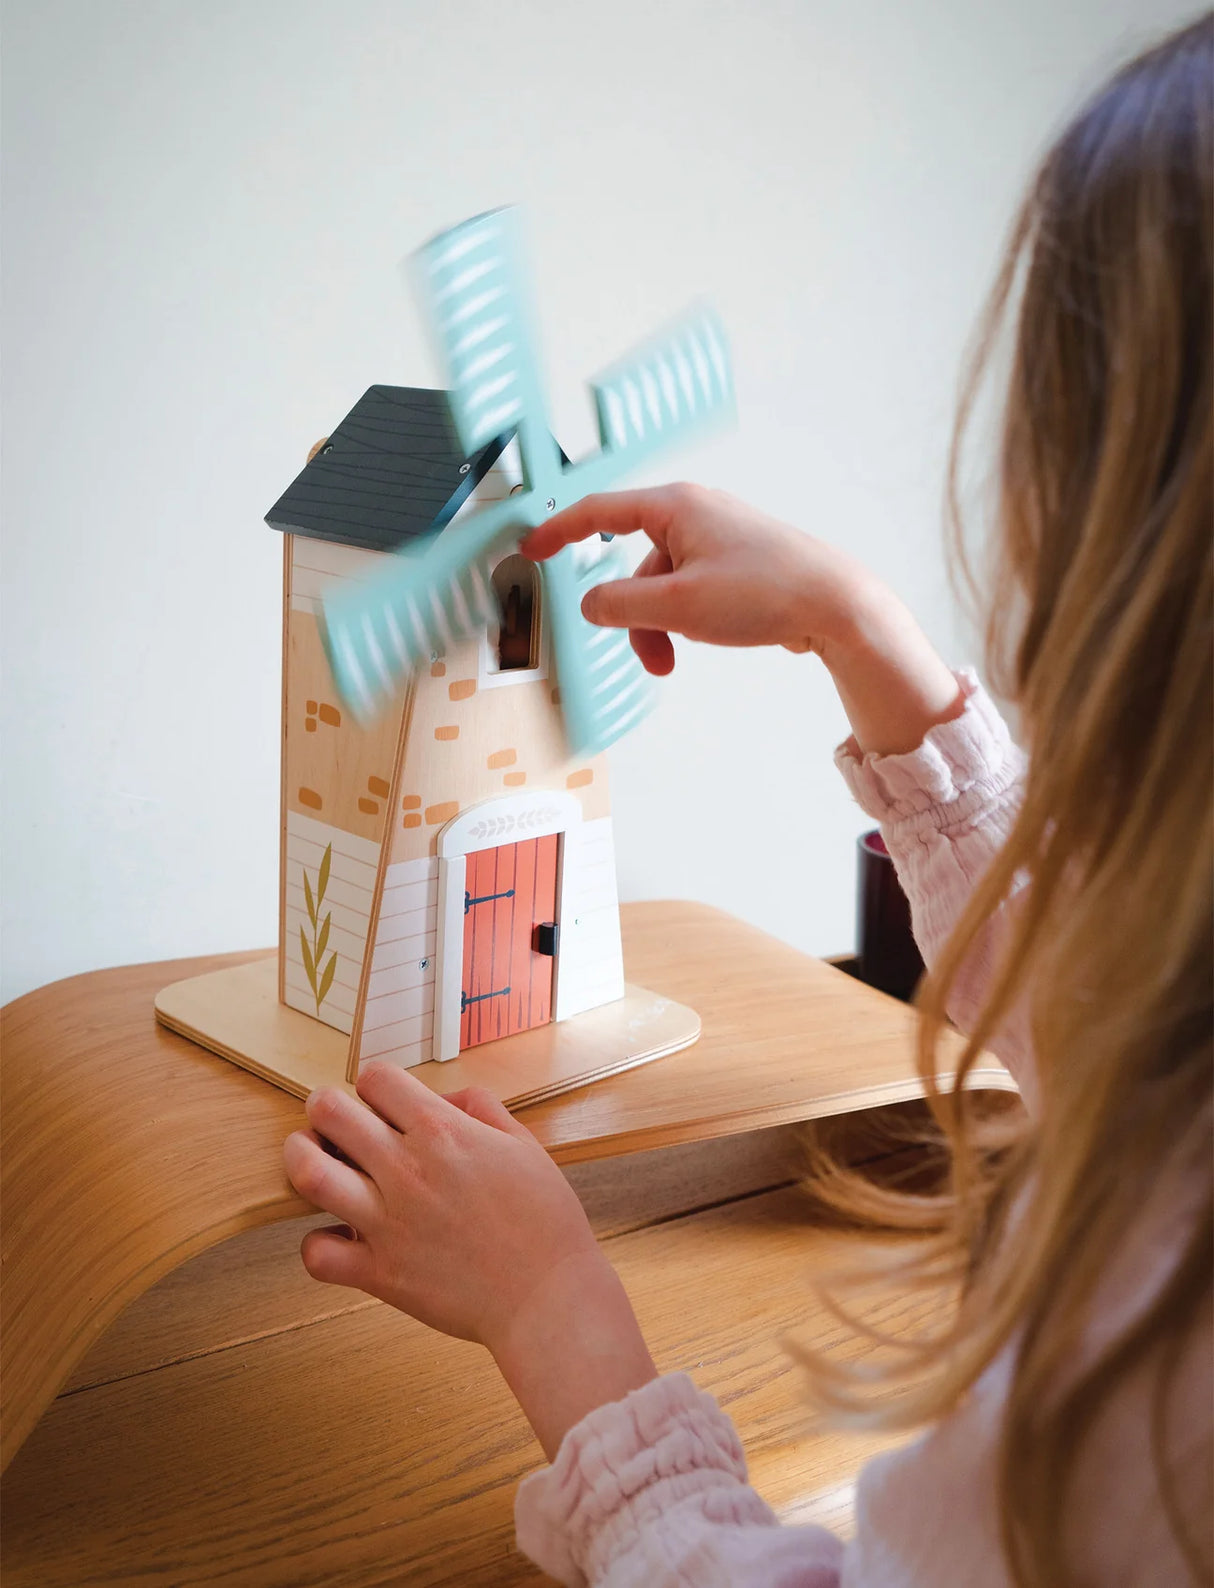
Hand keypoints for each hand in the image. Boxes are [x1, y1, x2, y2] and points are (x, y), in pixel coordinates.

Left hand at [283, 1065, 655, 1457]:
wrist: (548, 1299)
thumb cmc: (544, 1222)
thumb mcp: (523, 1144)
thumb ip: (480, 1108)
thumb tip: (442, 1098)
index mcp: (443, 1132)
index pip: (375, 1077)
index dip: (374, 1085)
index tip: (382, 1104)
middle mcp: (407, 1169)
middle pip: (328, 1111)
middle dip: (326, 1109)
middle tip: (337, 1125)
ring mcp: (387, 1222)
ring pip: (307, 1173)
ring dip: (302, 1159)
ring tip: (317, 1164)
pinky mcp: (379, 1273)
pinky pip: (316, 1253)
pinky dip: (318, 1243)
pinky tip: (340, 1236)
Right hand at [523, 483, 964, 755]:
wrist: (836, 605)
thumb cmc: (766, 592)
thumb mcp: (677, 605)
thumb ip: (619, 605)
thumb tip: (590, 605)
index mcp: (675, 506)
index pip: (597, 511)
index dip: (558, 532)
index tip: (531, 548)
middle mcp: (695, 513)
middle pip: (633, 564)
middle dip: (631, 614)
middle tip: (647, 655)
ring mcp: (718, 538)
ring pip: (661, 585)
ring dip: (659, 626)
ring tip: (676, 659)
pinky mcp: (737, 563)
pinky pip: (689, 590)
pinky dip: (684, 619)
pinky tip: (706, 639)